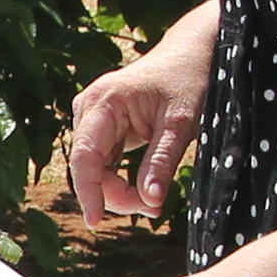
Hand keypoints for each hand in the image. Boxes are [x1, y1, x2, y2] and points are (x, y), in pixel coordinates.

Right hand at [65, 14, 215, 222]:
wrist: (191, 54)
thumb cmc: (188, 80)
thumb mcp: (181, 123)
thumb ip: (162, 161)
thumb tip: (150, 201)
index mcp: (103, 102)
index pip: (84, 155)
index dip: (87, 191)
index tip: (95, 221)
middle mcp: (90, 109)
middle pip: (88, 167)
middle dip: (114, 195)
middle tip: (154, 209)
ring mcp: (94, 119)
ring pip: (94, 170)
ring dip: (119, 191)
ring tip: (154, 200)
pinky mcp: (103, 129)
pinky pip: (104, 165)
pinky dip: (121, 182)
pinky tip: (145, 190)